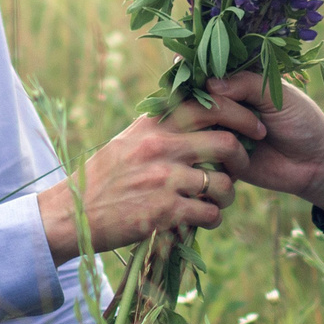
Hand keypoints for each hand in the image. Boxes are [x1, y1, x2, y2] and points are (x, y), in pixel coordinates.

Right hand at [36, 110, 253, 265]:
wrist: (69, 215)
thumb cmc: (101, 178)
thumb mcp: (127, 140)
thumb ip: (158, 124)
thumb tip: (194, 106)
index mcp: (152, 123)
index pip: (209, 104)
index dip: (240, 113)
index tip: (254, 125)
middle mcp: (159, 145)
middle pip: (226, 142)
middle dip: (243, 157)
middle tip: (241, 168)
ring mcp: (163, 178)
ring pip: (223, 183)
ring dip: (228, 195)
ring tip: (217, 200)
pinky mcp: (164, 211)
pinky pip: (210, 213)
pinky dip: (212, 218)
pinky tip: (203, 219)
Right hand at [203, 72, 323, 210]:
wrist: (316, 162)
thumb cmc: (301, 120)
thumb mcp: (277, 94)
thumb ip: (245, 84)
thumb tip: (208, 84)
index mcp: (234, 84)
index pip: (204, 72)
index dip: (194, 68)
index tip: (186, 63)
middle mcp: (220, 108)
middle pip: (193, 101)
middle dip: (218, 106)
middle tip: (250, 115)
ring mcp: (217, 134)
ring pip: (196, 129)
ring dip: (227, 129)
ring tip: (261, 134)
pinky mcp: (221, 161)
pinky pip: (208, 156)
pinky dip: (230, 154)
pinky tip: (253, 155)